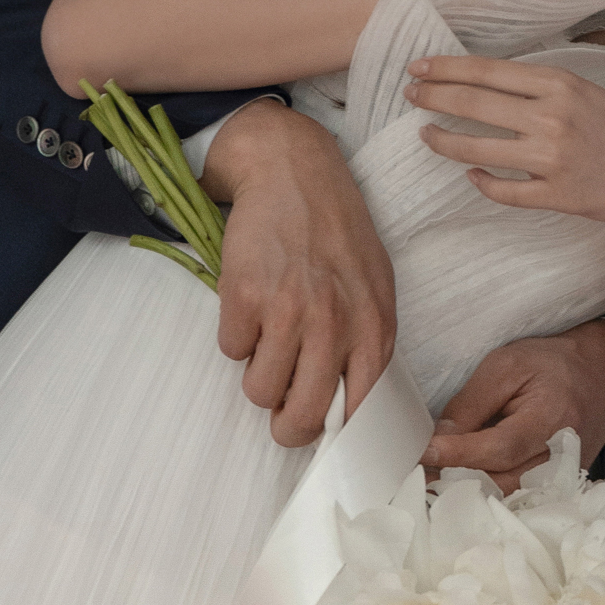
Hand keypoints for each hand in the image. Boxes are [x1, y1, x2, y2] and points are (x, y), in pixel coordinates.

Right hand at [202, 101, 394, 444]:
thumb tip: (348, 409)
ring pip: (260, 391)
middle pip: (303, 417)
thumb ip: (366, 347)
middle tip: (279, 413)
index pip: (359, 414)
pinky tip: (251, 306)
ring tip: (268, 343)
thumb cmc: (338, 236)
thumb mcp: (373, 291)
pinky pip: (231, 351)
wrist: (294, 173)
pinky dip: (236, 337)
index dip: (333, 432)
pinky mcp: (244, 296)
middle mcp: (335, 326)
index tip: (319, 430)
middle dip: (286, 427)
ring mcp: (288, 312)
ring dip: (258, 377)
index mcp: (373, 330)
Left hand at [406, 55, 604, 238]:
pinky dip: (481, 181)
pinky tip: (471, 174)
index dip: (445, 68)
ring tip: (426, 136)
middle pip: (473, 103)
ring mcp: (551, 159)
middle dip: (433, 98)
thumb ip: (543, 86)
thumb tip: (489, 80)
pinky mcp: (554, 195)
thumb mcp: (588, 92)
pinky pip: (501, 190)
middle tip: (410, 96)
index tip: (417, 68)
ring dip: (443, 141)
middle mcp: (553, 117)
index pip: (487, 71)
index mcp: (560, 84)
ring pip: (476, 149)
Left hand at [424, 319, 604, 485]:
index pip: (500, 447)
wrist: (601, 372)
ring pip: (507, 495)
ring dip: (467, 491)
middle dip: (455, 479)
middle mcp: (563, 454)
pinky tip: (460, 485)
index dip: (459, 455)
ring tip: (431, 480)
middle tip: (414, 473)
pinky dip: (486, 493)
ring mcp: (564, 475)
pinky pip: (517, 496)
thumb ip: (471, 405)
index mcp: (552, 416)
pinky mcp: (559, 484)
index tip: (422, 453)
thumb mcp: (505, 366)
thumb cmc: (550, 363)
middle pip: (501, 481)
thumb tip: (438, 442)